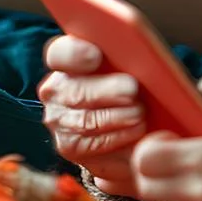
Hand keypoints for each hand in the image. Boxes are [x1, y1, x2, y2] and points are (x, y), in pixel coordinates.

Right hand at [38, 35, 146, 196]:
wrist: (130, 128)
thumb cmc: (136, 90)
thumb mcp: (133, 69)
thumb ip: (129, 60)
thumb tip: (144, 59)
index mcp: (68, 61)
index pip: (60, 54)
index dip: (75, 54)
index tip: (95, 56)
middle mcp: (57, 90)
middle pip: (76, 91)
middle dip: (108, 91)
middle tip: (133, 92)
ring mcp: (59, 119)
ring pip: (86, 120)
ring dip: (118, 118)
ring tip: (141, 115)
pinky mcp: (69, 146)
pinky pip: (93, 144)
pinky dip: (120, 139)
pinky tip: (138, 132)